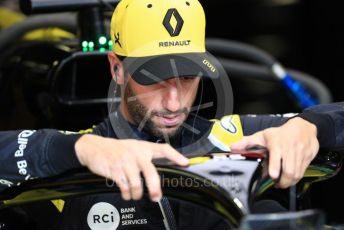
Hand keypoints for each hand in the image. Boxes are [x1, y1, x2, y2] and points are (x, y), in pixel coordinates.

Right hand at [74, 134, 188, 201]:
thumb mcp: (133, 147)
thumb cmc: (117, 150)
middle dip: (155, 189)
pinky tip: (126, 193)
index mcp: (143, 147)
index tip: (186, 163)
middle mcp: (136, 153)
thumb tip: (161, 171)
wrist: (94, 147)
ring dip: (136, 194)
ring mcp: (125, 161)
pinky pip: (124, 187)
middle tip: (156, 198)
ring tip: (135, 195)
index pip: (163, 149)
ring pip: (137, 184)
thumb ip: (146, 156)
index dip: (175, 156)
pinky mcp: (115, 170)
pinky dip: (126, 194)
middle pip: (151, 173)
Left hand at [230, 117, 318, 187]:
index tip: (272, 175)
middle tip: (276, 184)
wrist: (304, 127)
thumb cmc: (280, 133)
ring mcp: (300, 153)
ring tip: (282, 183)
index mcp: (276, 143)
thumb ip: (247, 142)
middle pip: (289, 170)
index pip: (277, 156)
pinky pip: (303, 172)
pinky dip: (296, 178)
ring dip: (289, 182)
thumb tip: (232, 147)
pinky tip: (290, 179)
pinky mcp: (308, 157)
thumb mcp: (263, 135)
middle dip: (283, 181)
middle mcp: (289, 148)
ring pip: (297, 173)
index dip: (275, 167)